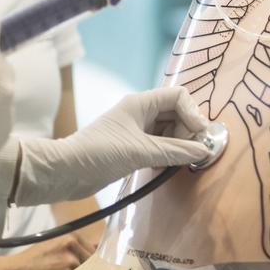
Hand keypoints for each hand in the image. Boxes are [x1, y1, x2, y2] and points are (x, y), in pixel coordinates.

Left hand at [12, 88, 212, 205]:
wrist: (65, 172)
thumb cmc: (98, 153)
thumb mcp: (141, 151)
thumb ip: (175, 151)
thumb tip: (204, 151)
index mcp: (140, 103)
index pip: (178, 97)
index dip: (193, 113)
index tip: (200, 135)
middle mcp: (140, 112)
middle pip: (177, 114)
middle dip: (187, 132)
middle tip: (190, 153)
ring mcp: (136, 131)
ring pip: (169, 132)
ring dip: (177, 146)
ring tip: (175, 162)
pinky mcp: (132, 148)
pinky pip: (159, 146)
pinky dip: (166, 155)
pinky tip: (163, 168)